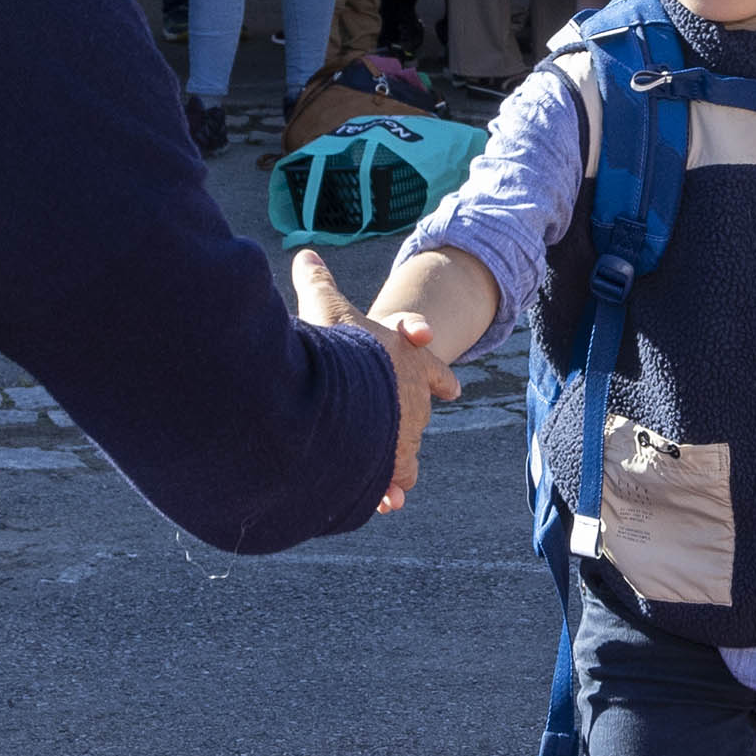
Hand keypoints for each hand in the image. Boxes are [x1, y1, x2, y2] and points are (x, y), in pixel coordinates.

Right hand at [291, 248, 456, 513]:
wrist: (347, 391)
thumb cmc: (339, 347)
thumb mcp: (327, 306)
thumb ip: (318, 283)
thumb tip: (304, 254)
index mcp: (412, 364)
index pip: (433, 368)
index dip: (438, 378)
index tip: (451, 389)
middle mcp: (415, 403)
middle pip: (419, 416)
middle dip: (408, 422)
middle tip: (399, 428)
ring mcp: (404, 437)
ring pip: (408, 454)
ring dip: (398, 464)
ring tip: (391, 481)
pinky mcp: (388, 467)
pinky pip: (391, 483)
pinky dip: (386, 491)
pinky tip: (381, 501)